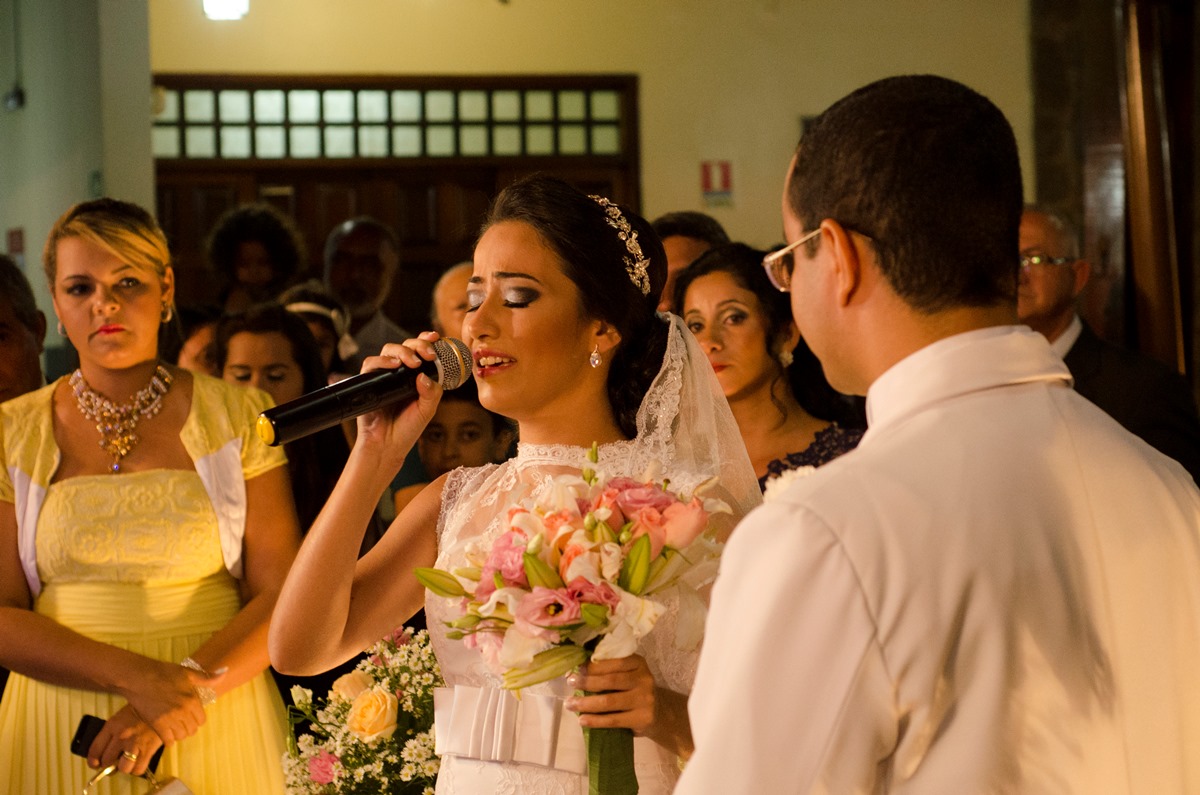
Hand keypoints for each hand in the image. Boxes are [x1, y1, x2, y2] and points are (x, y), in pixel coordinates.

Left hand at [87, 704, 162, 777]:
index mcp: (112, 726)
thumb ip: (113, 731)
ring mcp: (135, 744)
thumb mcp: (122, 715)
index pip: (95, 749)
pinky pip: (138, 769)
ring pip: (123, 768)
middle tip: (113, 764)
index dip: (93, 761)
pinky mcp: (148, 749)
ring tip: (128, 763)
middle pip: (107, 762)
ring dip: (125, 768)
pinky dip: (137, 769)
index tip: (95, 764)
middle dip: (109, 766)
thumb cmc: (142, 708)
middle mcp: (121, 737)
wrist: (162, 704)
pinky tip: (139, 762)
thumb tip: (107, 748)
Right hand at [120, 658, 216, 745]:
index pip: (202, 720)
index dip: (197, 719)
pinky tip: (166, 733)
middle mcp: (183, 711)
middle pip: (192, 730)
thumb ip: (208, 678)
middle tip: (182, 723)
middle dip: (189, 727)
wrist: (140, 678)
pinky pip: (168, 741)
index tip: (191, 717)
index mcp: (193, 699)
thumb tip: (225, 672)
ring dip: (179, 734)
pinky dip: (169, 739)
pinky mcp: (157, 725)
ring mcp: (170, 719)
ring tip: (175, 728)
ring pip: (181, 736)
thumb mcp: (189, 673)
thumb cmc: (165, 673)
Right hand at [355, 331, 445, 456]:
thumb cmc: (407, 428)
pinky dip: (382, 361)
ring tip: (413, 362)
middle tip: (428, 354)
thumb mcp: (426, 410)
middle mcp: (399, 372)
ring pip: (389, 350)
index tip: (436, 338)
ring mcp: (383, 376)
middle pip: (405, 346)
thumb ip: (431, 393)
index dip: (427, 341)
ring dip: (403, 351)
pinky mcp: (368, 382)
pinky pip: (371, 364)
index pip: (420, 351)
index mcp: (415, 376)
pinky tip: (394, 365)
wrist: (387, 446)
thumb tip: (424, 375)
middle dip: (418, 345)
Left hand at [565, 655, 657, 734]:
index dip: (592, 665)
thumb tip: (574, 671)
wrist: (658, 714)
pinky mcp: (643, 718)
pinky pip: (613, 719)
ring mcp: (645, 699)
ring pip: (609, 701)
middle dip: (586, 682)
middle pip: (610, 680)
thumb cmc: (633, 690)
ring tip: (570, 704)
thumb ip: (607, 671)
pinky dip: (595, 720)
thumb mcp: (627, 675)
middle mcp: (644, 679)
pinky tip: (582, 720)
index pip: (613, 661)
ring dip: (586, 703)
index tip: (575, 669)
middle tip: (570, 684)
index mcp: (638, 663)